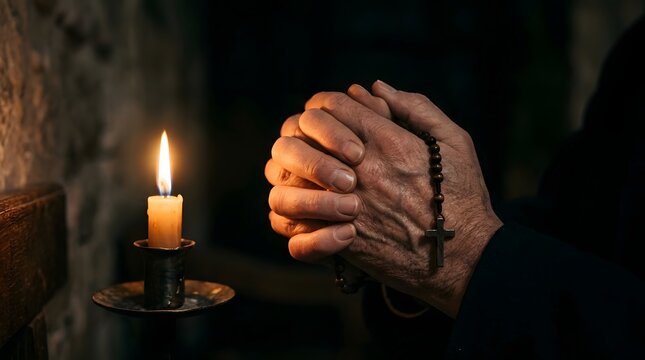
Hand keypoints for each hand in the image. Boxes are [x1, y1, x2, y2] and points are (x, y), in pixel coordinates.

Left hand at [266, 81, 501, 316]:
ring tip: (308, 181)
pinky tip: (310, 218)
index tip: (331, 118)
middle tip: (312, 146)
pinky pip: (293, 231)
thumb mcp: (454, 141)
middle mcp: (360, 171)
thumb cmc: (463, 197)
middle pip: (298, 136)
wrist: (466, 257)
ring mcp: (346, 207)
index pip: (329, 104)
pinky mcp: (341, 242)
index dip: (324, 107)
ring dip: (291, 177)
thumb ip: (416, 108)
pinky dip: (293, 223)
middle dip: (299, 135)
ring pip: (285, 182)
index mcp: (386, 141)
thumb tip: (375, 87)